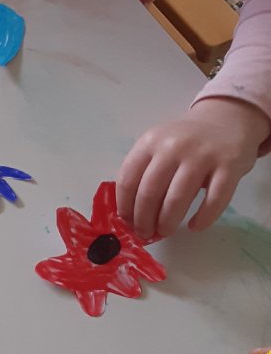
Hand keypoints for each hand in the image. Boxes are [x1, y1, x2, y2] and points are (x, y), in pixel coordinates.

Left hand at [117, 98, 268, 238]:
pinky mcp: (229, 167)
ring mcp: (202, 156)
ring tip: (165, 231)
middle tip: (145, 233)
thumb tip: (130, 213)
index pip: (128, 180)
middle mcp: (174, 147)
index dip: (125, 206)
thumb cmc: (185, 140)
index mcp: (150, 142)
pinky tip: (195, 226)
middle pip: (150, 193)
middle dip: (143, 220)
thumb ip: (143, 170)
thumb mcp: (158, 144)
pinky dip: (202, 219)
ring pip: (177, 199)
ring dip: (168, 222)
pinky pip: (214, 201)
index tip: (127, 222)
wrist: (226, 120)